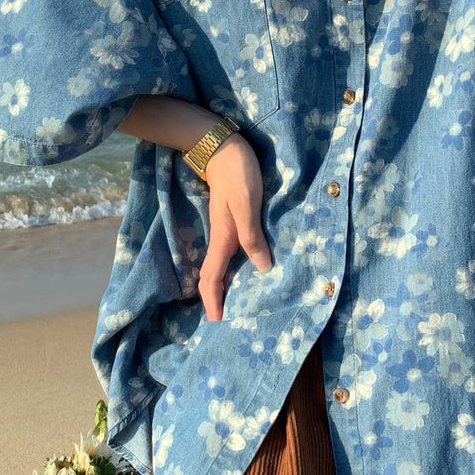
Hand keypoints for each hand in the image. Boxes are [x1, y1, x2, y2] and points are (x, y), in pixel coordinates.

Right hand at [199, 133, 272, 320]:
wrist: (224, 149)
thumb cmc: (237, 175)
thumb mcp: (248, 205)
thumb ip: (253, 237)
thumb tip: (263, 268)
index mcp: (223, 239)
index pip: (212, 279)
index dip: (213, 303)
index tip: (217, 325)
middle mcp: (221, 239)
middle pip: (213, 278)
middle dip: (217, 302)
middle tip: (227, 324)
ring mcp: (226, 232)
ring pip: (222, 267)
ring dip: (226, 288)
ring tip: (238, 306)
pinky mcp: (233, 223)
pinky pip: (231, 256)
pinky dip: (234, 271)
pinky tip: (248, 274)